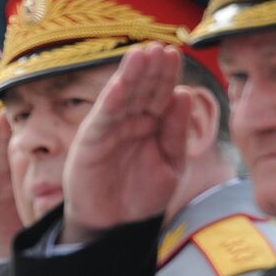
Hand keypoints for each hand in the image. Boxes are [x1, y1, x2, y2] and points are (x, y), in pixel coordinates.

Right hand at [60, 44, 190, 242]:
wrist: (116, 227)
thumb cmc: (143, 195)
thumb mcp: (171, 164)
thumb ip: (176, 132)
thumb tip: (184, 95)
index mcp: (152, 124)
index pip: (161, 94)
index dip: (167, 75)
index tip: (176, 53)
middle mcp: (130, 122)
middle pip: (142, 90)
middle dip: (151, 69)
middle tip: (160, 48)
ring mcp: (109, 130)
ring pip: (121, 98)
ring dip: (130, 76)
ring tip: (140, 54)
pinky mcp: (90, 144)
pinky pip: (101, 120)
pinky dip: (109, 102)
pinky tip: (117, 86)